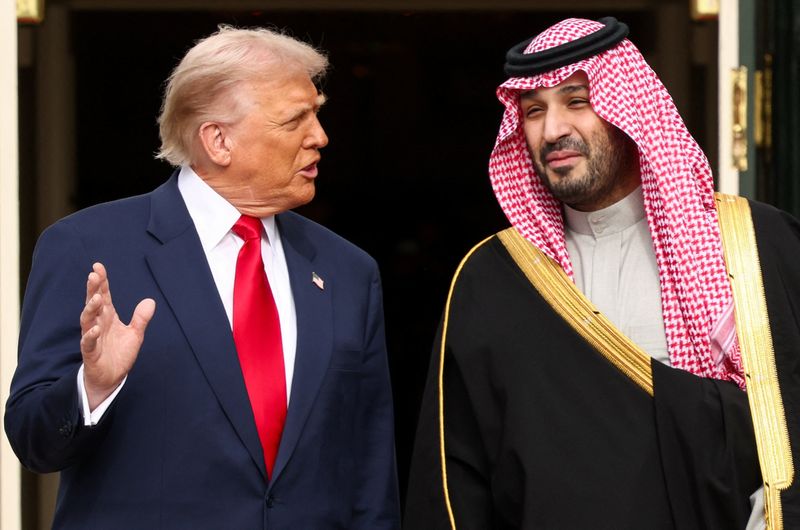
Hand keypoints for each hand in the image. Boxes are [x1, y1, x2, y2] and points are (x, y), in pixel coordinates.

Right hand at [80, 262, 155, 409]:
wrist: (111, 378)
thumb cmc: (119, 354)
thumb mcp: (135, 334)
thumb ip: (141, 318)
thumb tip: (150, 301)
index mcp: (108, 317)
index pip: (104, 295)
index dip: (101, 282)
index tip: (98, 266)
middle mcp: (98, 323)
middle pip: (93, 303)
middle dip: (93, 289)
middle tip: (93, 275)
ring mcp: (92, 337)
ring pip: (87, 319)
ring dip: (91, 308)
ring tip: (97, 298)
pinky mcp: (90, 352)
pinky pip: (88, 342)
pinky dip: (90, 335)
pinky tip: (94, 328)